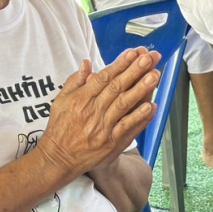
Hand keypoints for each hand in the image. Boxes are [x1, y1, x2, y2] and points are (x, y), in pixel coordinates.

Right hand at [36, 48, 159, 178]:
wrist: (58, 159)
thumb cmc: (59, 127)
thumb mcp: (60, 100)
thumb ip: (75, 81)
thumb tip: (87, 62)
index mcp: (81, 99)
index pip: (103, 77)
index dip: (119, 64)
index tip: (133, 53)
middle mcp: (92, 111)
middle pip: (116, 87)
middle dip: (134, 71)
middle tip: (148, 58)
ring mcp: (102, 127)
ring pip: (124, 105)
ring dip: (140, 89)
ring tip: (154, 76)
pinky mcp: (110, 143)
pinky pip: (127, 127)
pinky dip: (139, 117)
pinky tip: (150, 106)